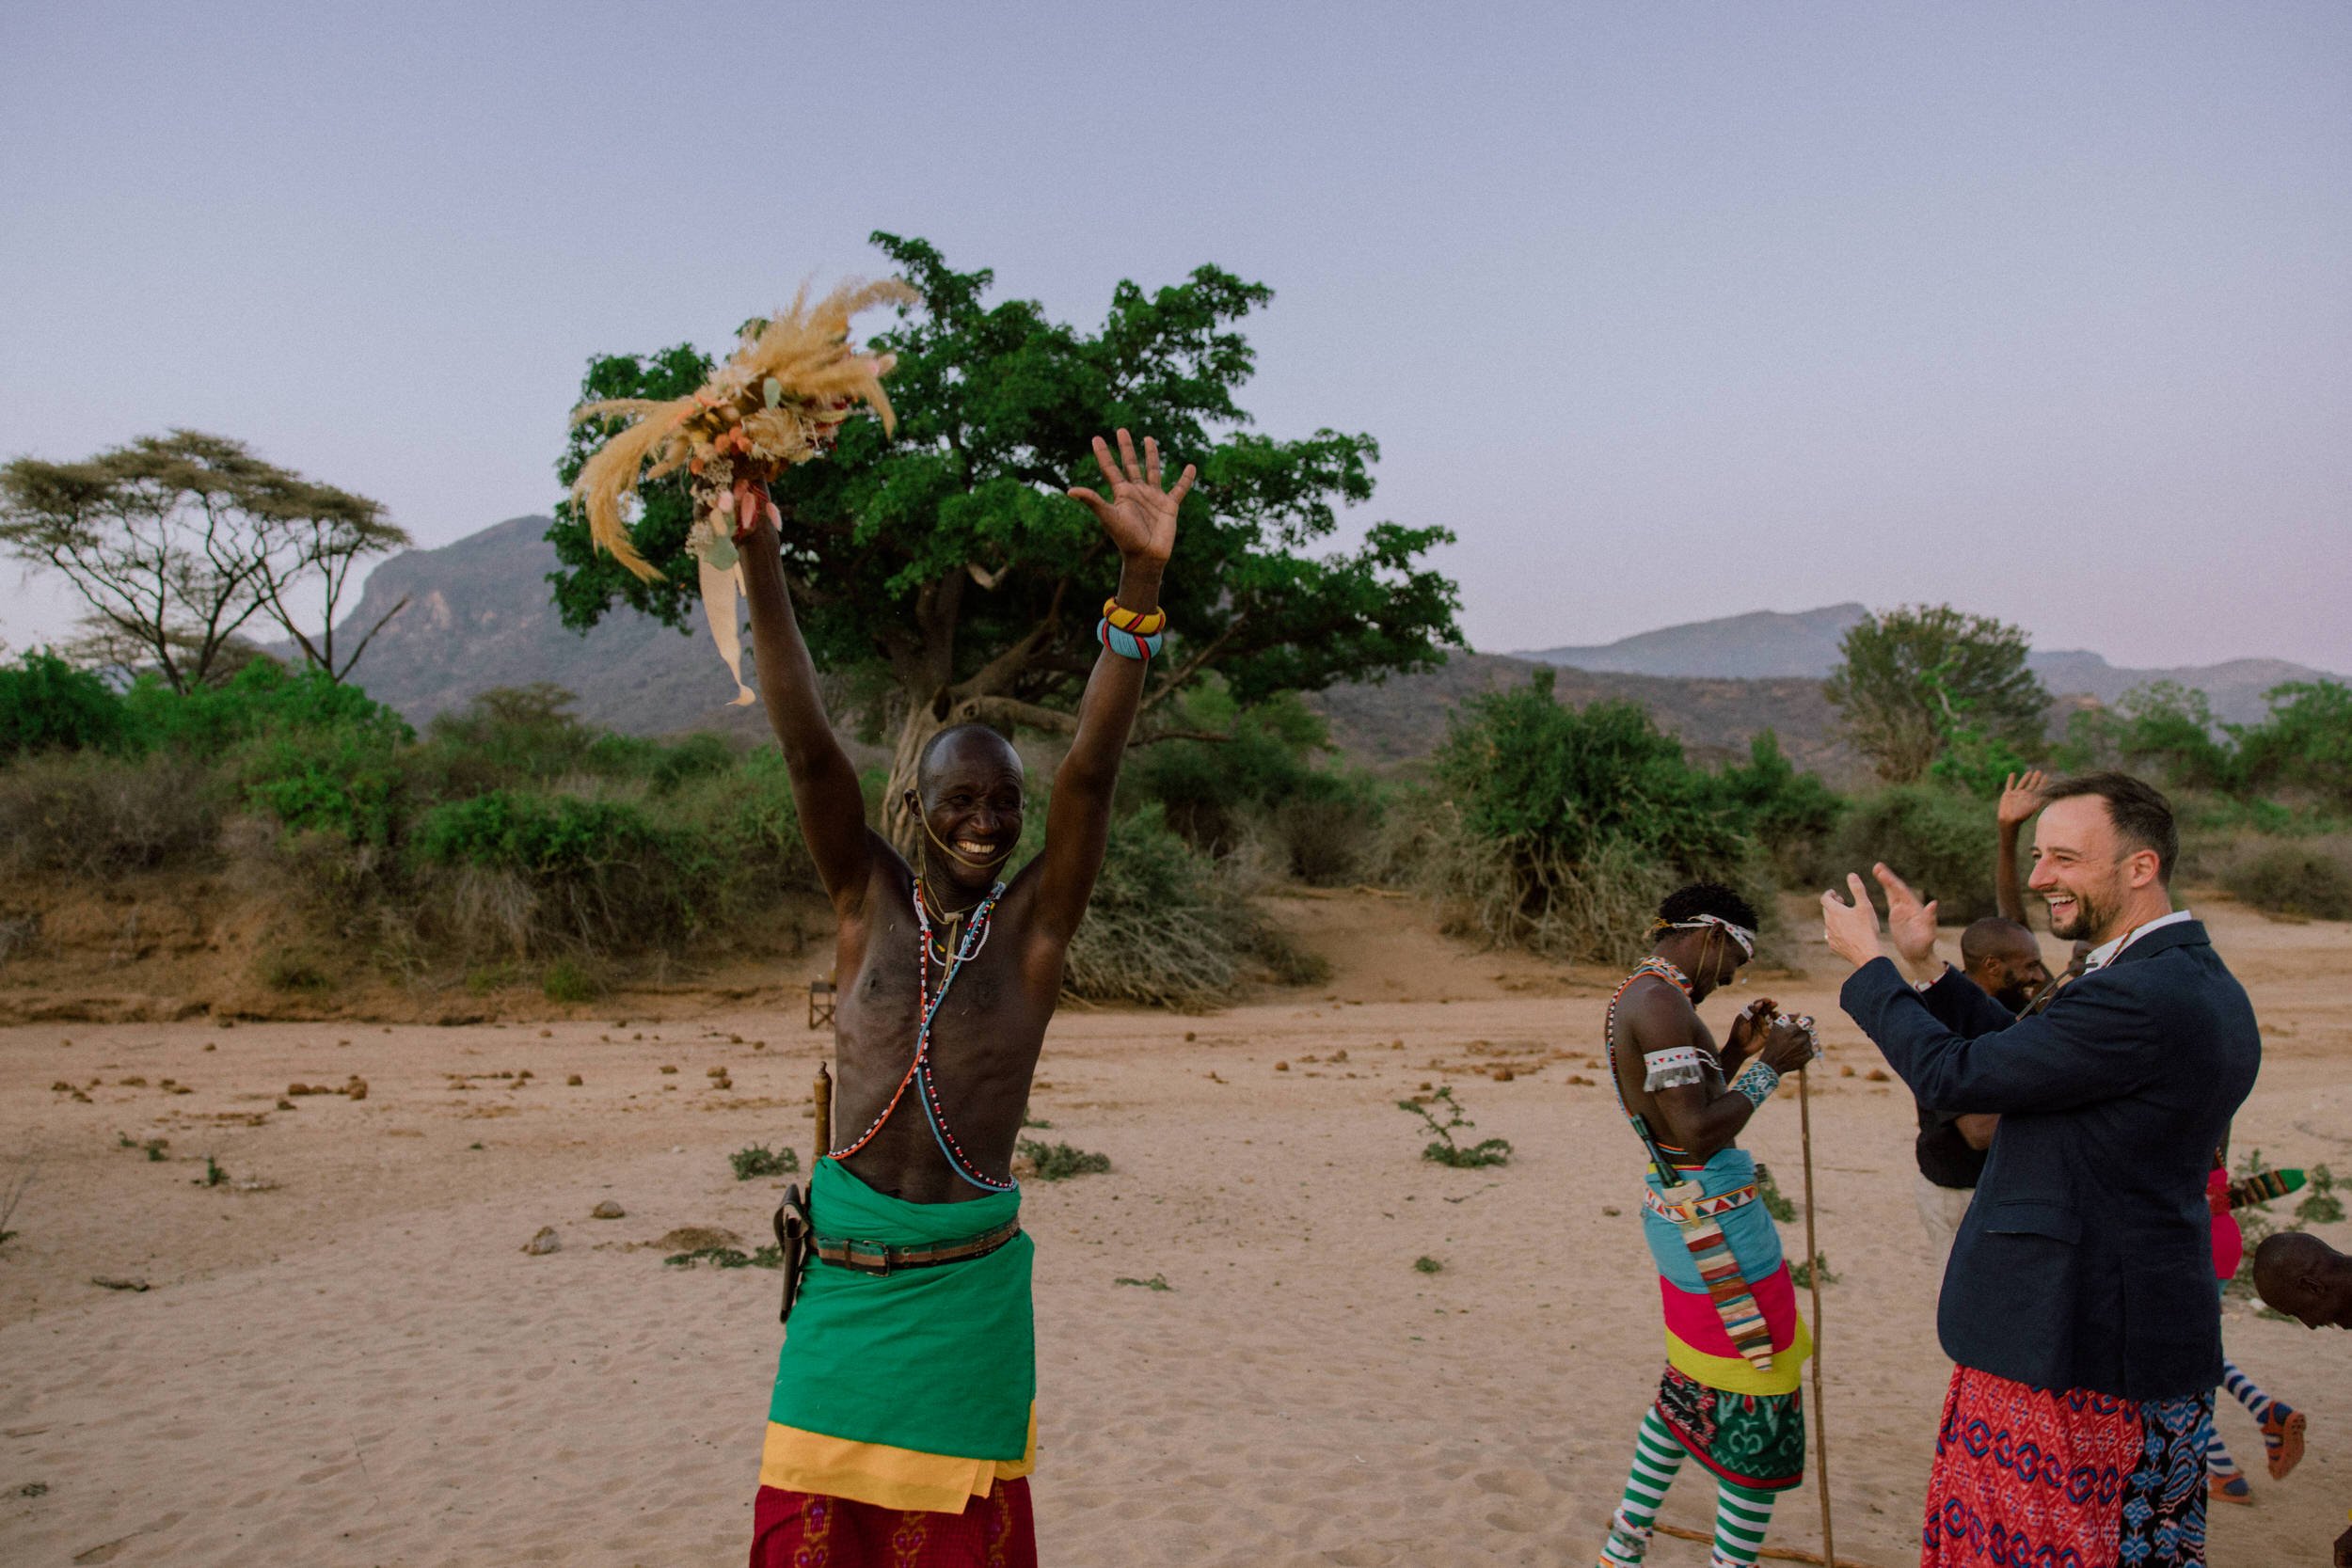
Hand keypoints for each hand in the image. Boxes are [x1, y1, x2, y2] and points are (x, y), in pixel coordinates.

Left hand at [1067, 430, 1192, 565]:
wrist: (1146, 556)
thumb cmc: (1126, 538)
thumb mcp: (1108, 516)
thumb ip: (1092, 501)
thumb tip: (1069, 490)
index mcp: (1121, 493)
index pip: (1110, 468)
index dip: (1103, 453)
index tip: (1096, 438)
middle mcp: (1136, 492)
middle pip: (1131, 464)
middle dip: (1126, 447)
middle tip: (1121, 429)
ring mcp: (1153, 497)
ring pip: (1152, 470)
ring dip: (1151, 455)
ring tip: (1148, 438)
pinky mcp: (1169, 505)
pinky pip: (1179, 489)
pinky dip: (1186, 479)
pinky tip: (1191, 467)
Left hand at [1725, 997, 1777, 1059]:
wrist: (1739, 1048)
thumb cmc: (1738, 1033)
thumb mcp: (1742, 1020)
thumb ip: (1750, 1011)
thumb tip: (1759, 1003)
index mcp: (1750, 1014)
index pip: (1758, 1005)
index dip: (1763, 1001)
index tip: (1768, 1000)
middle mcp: (1758, 1018)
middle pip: (1766, 1009)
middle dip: (1770, 1006)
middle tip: (1774, 1004)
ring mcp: (1763, 1025)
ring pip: (1771, 1017)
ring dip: (1775, 1014)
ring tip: (1777, 1013)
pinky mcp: (1768, 1033)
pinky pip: (1775, 1026)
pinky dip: (1778, 1022)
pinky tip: (1780, 1020)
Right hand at [1760, 1014, 1818, 1074]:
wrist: (1773, 1063)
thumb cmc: (1773, 1043)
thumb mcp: (1775, 1028)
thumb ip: (1787, 1018)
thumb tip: (1799, 1014)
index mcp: (1791, 1031)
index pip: (1808, 1021)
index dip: (1810, 1019)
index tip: (1809, 1020)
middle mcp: (1800, 1040)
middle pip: (1809, 1031)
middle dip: (1804, 1032)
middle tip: (1796, 1035)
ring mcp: (1805, 1049)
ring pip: (1810, 1040)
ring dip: (1805, 1040)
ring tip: (1796, 1044)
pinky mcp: (1807, 1057)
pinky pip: (1812, 1049)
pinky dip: (1806, 1049)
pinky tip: (1798, 1051)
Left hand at [1820, 874, 1886, 968]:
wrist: (1866, 953)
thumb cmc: (1867, 928)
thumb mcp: (1865, 905)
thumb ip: (1858, 889)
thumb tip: (1851, 875)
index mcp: (1834, 911)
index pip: (1825, 898)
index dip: (1829, 894)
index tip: (1835, 893)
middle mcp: (1829, 923)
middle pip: (1826, 910)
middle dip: (1833, 904)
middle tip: (1842, 902)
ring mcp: (1830, 936)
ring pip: (1829, 924)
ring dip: (1835, 918)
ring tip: (1846, 917)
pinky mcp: (1834, 946)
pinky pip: (1832, 936)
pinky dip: (1837, 931)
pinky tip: (1847, 933)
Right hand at [1872, 863, 1941, 972]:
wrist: (1918, 954)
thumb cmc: (1924, 946)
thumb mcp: (1928, 934)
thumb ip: (1930, 919)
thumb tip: (1933, 903)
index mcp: (1914, 908)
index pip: (1902, 892)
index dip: (1892, 882)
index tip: (1883, 873)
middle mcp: (1908, 906)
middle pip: (1897, 888)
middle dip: (1888, 877)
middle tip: (1878, 866)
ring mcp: (1902, 909)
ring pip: (1893, 891)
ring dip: (1886, 880)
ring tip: (1877, 868)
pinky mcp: (1896, 914)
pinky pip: (1890, 899)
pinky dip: (1886, 889)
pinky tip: (1881, 882)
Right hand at [1996, 770, 2047, 830]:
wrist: (2009, 820)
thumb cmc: (2022, 815)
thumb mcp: (2033, 807)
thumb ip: (2041, 800)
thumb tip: (2050, 795)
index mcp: (2032, 798)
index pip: (2039, 788)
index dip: (2043, 782)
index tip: (2047, 776)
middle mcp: (2025, 795)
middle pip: (2032, 785)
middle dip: (2036, 778)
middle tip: (2039, 771)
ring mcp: (2016, 794)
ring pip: (2022, 784)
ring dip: (2026, 778)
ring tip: (2029, 772)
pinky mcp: (2008, 794)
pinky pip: (2010, 785)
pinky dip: (2011, 780)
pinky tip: (2013, 774)